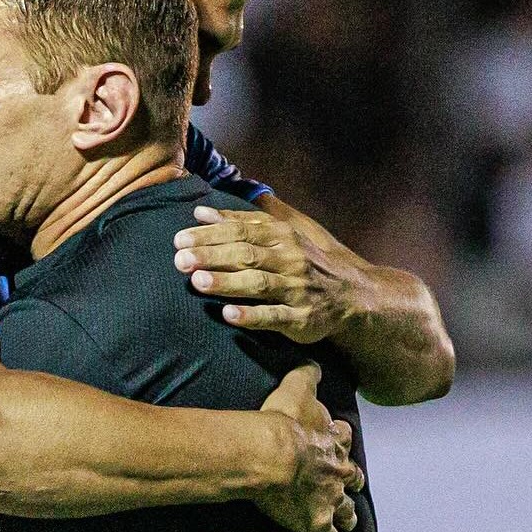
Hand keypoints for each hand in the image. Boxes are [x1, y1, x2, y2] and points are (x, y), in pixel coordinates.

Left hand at [175, 206, 364, 343]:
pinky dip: (252, 316)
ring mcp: (296, 289)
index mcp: (281, 236)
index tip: (180, 239)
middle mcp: (289, 259)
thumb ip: (241, 222)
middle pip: (246, 255)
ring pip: (259, 284)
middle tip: (180, 260)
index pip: (240, 231)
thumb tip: (200, 212)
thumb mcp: (281, 233)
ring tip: (198, 282)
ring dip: (228, 283)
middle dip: (212, 256)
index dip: (209, 234)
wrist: (352, 294)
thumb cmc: (305, 261)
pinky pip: (275, 317)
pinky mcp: (301, 319)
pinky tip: (228, 315)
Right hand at [256, 362, 362, 531]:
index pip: (341, 440)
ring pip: (345, 511)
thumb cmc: (280, 421)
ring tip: (347, 520)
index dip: (339, 440)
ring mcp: (329, 501)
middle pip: (350, 478)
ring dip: (346, 515)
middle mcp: (336, 472)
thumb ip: (306, 374)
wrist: (271, 454)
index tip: (338, 438)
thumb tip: (315, 363)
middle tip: (349, 482)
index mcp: (331, 442)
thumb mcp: (295, 387)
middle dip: (349, 480)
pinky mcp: (318, 525)